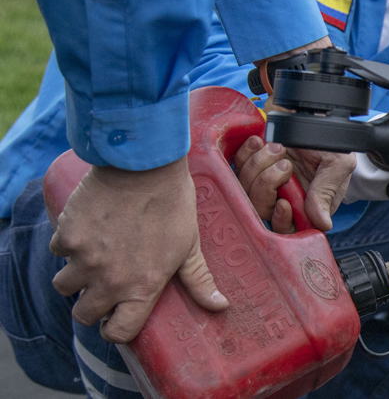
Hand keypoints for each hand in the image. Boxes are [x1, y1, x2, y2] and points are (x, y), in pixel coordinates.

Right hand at [48, 158, 228, 342]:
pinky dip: (67, 244)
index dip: (116, 330)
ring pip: (63, 286)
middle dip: (90, 306)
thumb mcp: (190, 245)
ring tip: (93, 258)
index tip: (116, 319)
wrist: (143, 166)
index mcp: (142, 287)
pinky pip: (57, 251)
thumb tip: (219, 306)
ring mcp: (85, 260)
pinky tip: (87, 230)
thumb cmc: (173, 205)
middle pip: (83, 315)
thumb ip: (199, 280)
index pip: (119, 333)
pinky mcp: (67, 237)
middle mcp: (110, 280)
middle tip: (102, 288)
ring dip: (75, 276)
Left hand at [253, 100, 355, 232]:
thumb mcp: (338, 164)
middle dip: (268, 185)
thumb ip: (327, 192)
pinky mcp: (252, 163)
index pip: (288, 227)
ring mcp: (265, 179)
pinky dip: (245, 154)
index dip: (281, 220)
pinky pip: (236, 168)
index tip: (283, 202)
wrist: (312, 111)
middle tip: (285, 163)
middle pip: (261, 208)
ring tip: (277, 147)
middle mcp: (284, 195)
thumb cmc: (331, 139)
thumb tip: (323, 223)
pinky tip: (259, 142)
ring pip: (245, 189)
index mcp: (307, 203)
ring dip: (258, 166)